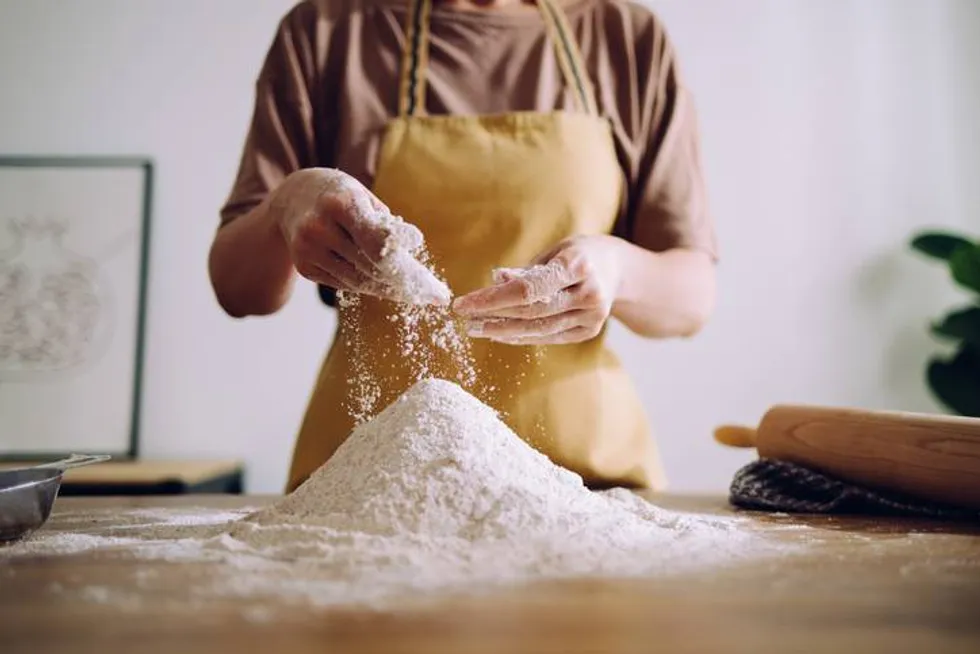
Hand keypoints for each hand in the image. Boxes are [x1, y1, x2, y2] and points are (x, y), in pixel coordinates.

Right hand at [273, 168, 422, 298]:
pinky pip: (344, 283)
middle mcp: (319, 227)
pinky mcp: (304, 267)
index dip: (405, 266)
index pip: (377, 243)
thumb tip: (411, 246)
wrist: (293, 198)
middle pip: (370, 267)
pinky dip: (365, 285)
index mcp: (340, 203)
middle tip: (430, 295)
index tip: (428, 283)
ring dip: (387, 288)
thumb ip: (387, 224)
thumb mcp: (365, 197)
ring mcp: (307, 249)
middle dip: (403, 283)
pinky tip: (382, 285)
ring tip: (411, 294)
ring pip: (358, 280)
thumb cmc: (342, 196)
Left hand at [453, 235, 623, 344]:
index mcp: (578, 265)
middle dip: (493, 317)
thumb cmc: (578, 255)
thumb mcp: (554, 251)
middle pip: (531, 311)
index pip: (528, 288)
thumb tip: (496, 281)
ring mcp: (592, 316)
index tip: (463, 303)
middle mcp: (589, 293)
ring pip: (539, 329)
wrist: (620, 270)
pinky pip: (549, 337)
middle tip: (465, 319)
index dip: (492, 299)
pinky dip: (522, 336)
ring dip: (503, 331)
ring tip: (477, 328)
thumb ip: (527, 270)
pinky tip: (501, 334)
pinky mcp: (589, 331)